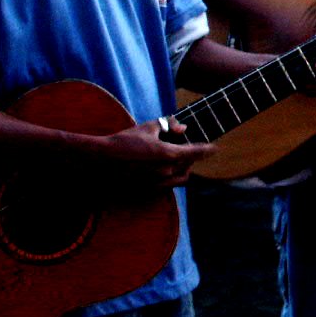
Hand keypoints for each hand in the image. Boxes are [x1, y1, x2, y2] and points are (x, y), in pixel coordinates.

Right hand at [96, 118, 215, 188]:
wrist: (100, 163)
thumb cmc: (123, 142)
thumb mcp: (146, 128)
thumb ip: (167, 125)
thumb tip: (183, 128)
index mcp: (168, 154)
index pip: (196, 152)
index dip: (208, 149)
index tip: (215, 148)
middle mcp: (166, 171)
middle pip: (189, 164)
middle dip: (191, 155)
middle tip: (186, 146)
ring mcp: (157, 183)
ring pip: (181, 177)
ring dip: (183, 168)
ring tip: (176, 158)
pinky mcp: (148, 191)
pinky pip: (169, 185)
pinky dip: (171, 177)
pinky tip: (163, 168)